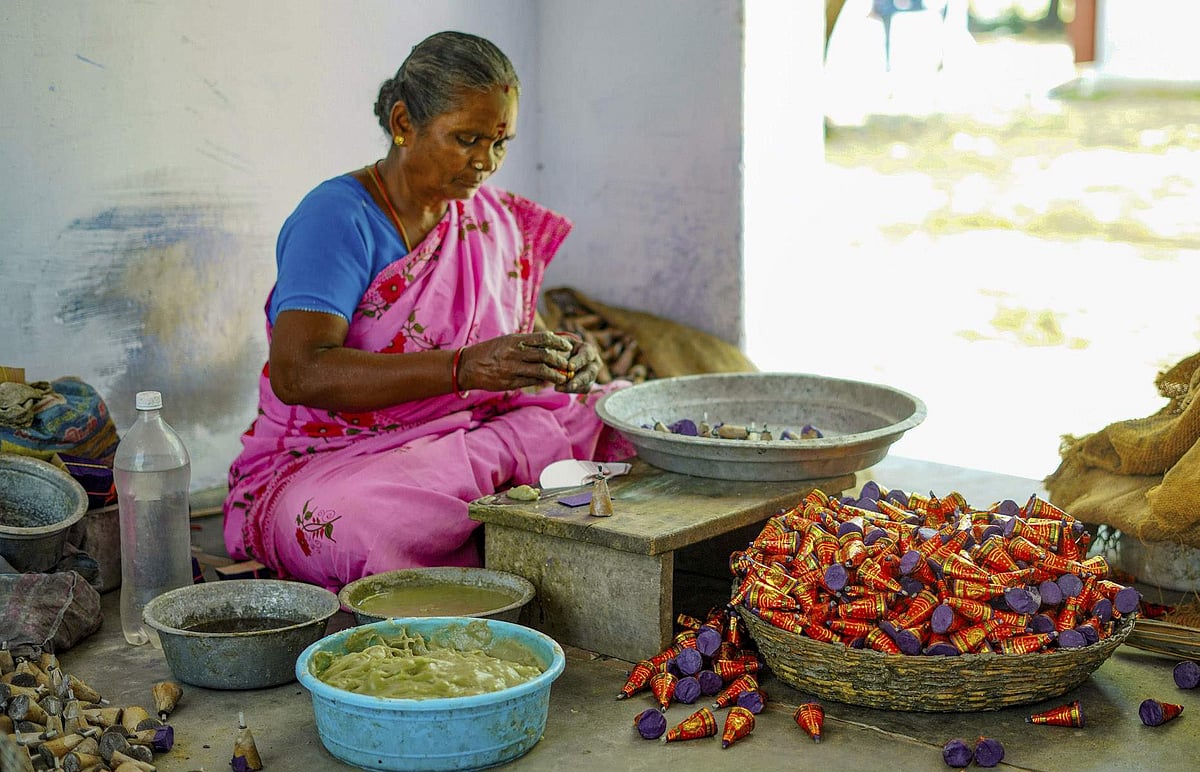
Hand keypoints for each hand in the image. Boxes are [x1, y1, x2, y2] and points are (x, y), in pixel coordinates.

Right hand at [456, 331, 576, 392]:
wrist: (468, 366)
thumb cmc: (491, 351)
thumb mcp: (508, 340)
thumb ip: (527, 342)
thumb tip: (550, 343)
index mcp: (515, 340)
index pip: (543, 338)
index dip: (559, 343)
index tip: (568, 347)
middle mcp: (515, 353)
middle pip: (545, 355)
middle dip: (560, 361)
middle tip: (568, 365)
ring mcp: (512, 368)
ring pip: (540, 371)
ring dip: (555, 374)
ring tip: (563, 377)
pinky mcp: (509, 382)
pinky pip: (530, 382)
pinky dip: (541, 382)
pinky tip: (547, 382)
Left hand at [555, 332, 600, 392]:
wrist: (562, 355)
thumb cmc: (562, 347)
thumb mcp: (560, 345)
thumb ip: (558, 350)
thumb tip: (553, 357)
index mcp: (588, 350)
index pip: (587, 355)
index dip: (579, 361)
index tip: (570, 367)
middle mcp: (593, 364)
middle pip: (590, 373)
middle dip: (580, 380)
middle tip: (571, 385)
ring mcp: (592, 376)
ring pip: (587, 385)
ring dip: (573, 388)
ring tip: (558, 387)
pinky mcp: (586, 385)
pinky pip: (580, 390)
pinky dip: (569, 390)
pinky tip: (558, 388)